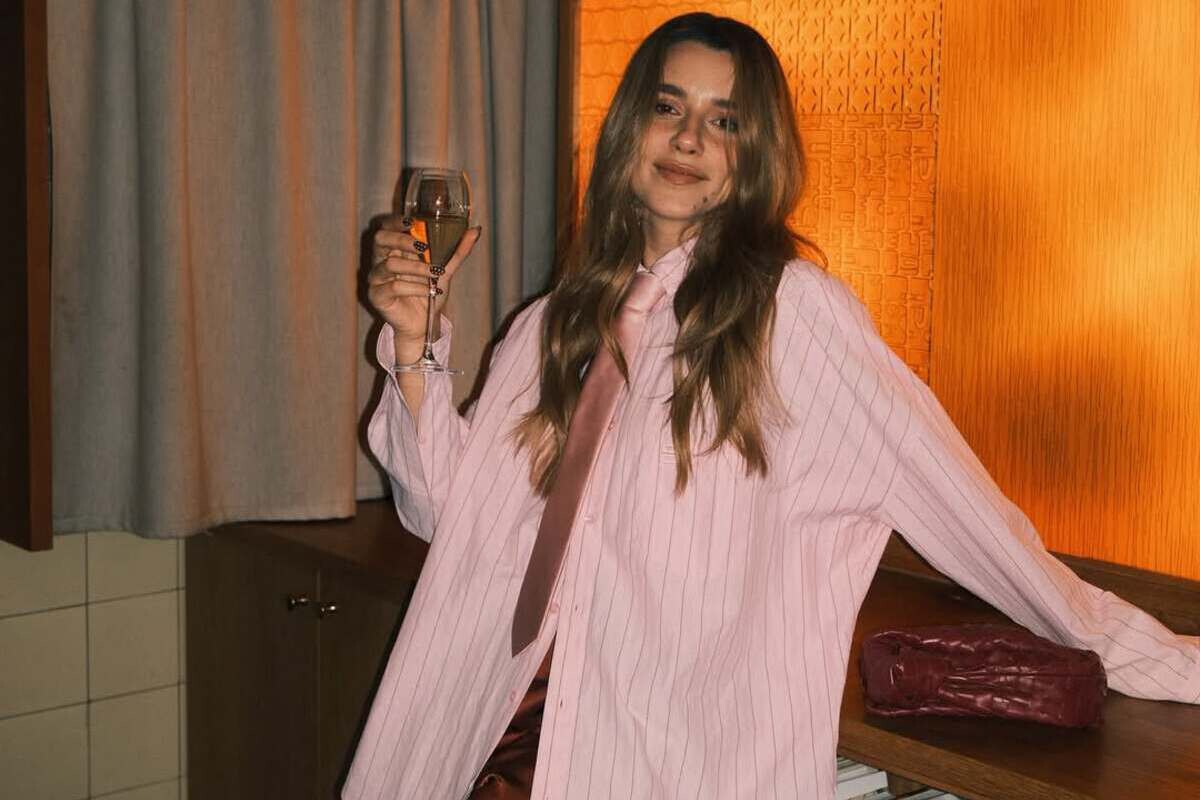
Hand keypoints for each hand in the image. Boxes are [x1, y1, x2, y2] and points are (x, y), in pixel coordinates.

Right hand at [367, 216, 480, 345]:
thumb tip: (475, 230)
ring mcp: (376, 278)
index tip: (413, 221)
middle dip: (403, 240)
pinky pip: (394, 287)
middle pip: (380, 239)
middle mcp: (381, 260)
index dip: (396, 221)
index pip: (386, 227)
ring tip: (435, 273)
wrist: (424, 324)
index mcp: (394, 249)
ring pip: (391, 264)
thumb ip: (458, 251)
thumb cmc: (429, 293)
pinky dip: (416, 288)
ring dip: (417, 268)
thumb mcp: (446, 270)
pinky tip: (430, 291)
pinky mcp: (377, 296)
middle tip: (424, 247)